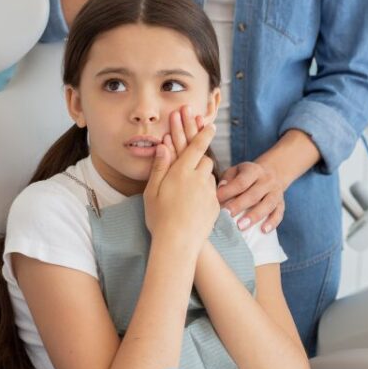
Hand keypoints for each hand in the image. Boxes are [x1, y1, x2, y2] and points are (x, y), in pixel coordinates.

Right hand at [143, 108, 218, 248]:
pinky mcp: (215, 205)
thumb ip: (160, 167)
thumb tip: (164, 145)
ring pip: (209, 177)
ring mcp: (209, 192)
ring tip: (187, 192)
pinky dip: (204, 193)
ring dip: (201, 177)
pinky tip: (193, 204)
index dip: (203, 134)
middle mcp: (199, 179)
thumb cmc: (159, 217)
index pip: (196, 147)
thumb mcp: (152, 191)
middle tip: (188, 166)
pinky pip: (212, 192)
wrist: (178, 243)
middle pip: (205, 160)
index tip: (209, 124)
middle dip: (199, 159)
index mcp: (181, 172)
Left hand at [217, 161, 285, 233]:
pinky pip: (279, 213)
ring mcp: (276, 192)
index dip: (229, 191)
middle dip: (239, 205)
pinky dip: (272, 222)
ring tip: (241, 226)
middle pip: (254, 194)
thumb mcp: (235, 171)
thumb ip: (227, 179)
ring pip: (267, 205)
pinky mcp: (281, 204)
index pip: (241, 181)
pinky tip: (263, 230)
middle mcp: (267, 180)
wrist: (272, 173)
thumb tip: (220, 189)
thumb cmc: (246, 176)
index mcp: (254, 170)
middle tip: (226, 215)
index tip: (217, 200)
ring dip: (254, 216)